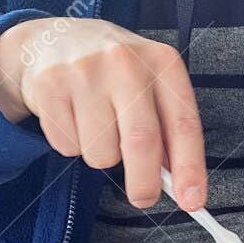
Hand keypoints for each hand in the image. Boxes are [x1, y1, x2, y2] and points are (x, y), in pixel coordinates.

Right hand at [0, 17, 206, 209]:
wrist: (52, 41)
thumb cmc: (112, 71)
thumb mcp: (148, 83)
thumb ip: (166, 127)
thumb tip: (179, 183)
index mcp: (161, 61)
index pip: (183, 122)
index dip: (190, 167)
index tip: (193, 201)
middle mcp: (125, 62)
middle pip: (141, 142)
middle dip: (144, 183)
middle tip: (143, 197)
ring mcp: (85, 72)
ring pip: (100, 152)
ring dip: (101, 155)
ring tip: (96, 126)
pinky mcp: (50, 86)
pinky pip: (68, 147)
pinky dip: (72, 146)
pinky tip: (71, 117)